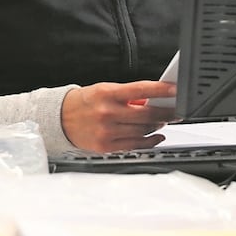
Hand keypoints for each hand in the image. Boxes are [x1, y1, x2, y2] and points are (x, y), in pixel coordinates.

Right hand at [60, 81, 177, 152]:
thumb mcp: (104, 90)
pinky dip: (150, 141)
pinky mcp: (106, 146)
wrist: (60, 118)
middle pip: (146, 114)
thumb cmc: (85, 102)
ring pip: (142, 131)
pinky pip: (135, 145)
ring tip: (162, 121)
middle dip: (165, 113)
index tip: (175, 90)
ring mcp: (107, 131)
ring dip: (157, 126)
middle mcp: (107, 112)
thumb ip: (128, 96)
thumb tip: (153, 100)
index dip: (161, 90)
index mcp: (107, 93)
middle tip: (175, 111)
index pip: (140, 89)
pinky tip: (156, 136)